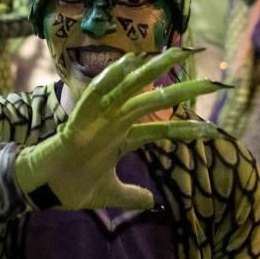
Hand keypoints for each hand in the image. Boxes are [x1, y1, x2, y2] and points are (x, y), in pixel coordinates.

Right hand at [13, 48, 224, 210]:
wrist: (47, 189)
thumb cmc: (74, 186)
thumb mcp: (110, 193)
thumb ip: (131, 194)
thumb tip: (152, 203)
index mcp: (122, 136)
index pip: (161, 128)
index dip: (185, 127)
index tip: (213, 128)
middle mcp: (115, 121)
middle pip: (153, 99)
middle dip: (181, 87)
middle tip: (209, 78)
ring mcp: (100, 118)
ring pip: (132, 89)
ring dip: (154, 71)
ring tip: (178, 55)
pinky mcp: (83, 119)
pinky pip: (98, 94)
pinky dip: (110, 77)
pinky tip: (128, 62)